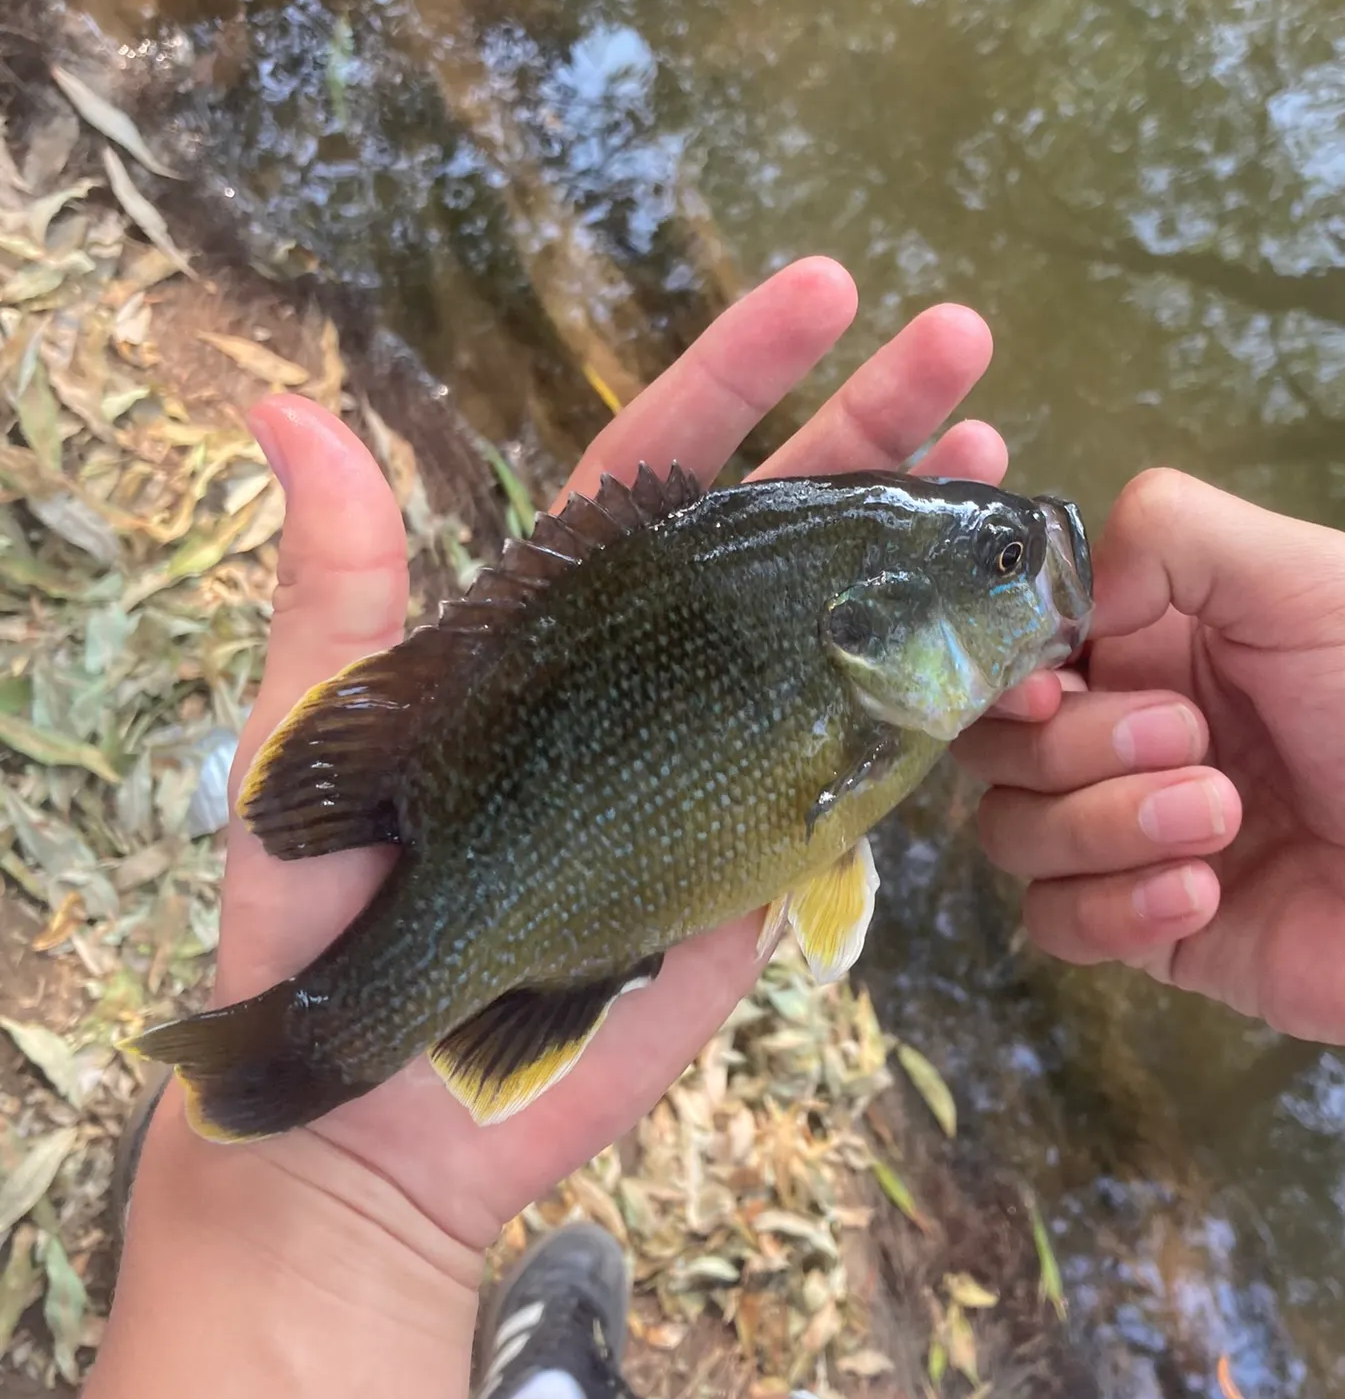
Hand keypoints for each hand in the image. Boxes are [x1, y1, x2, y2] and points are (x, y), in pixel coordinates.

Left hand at [197, 257, 1006, 1249]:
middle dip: (872, 429)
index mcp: (561, 620)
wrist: (391, 1104)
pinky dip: (940, 692)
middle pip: (783, 525)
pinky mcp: (768, 849)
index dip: (741, 375)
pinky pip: (867, 758)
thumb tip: (282, 410)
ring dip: (921, 542)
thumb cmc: (326, 913)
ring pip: (842, 624)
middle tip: (963, 348)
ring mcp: (726, 753)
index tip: (825, 295)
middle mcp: (659, 667)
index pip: (666, 466)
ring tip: (998, 460)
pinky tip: (1007, 634)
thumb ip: (338, 583)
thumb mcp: (316, 737)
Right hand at [955, 469, 1344, 1070]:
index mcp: (1149, 640)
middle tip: (1194, 744)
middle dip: (1080, 747)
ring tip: (1224, 823)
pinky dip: (1117, 908)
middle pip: (995, 740)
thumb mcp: (1316, 581)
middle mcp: (1118, 732)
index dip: (1006, 664)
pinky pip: (1050, 919)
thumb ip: (1174, 534)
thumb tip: (1065, 600)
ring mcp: (1119, 833)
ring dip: (1109, 825)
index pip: (1015, 642)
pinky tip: (1207, 896)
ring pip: (1010, 829)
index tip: (1052, 682)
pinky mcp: (1131, 927)